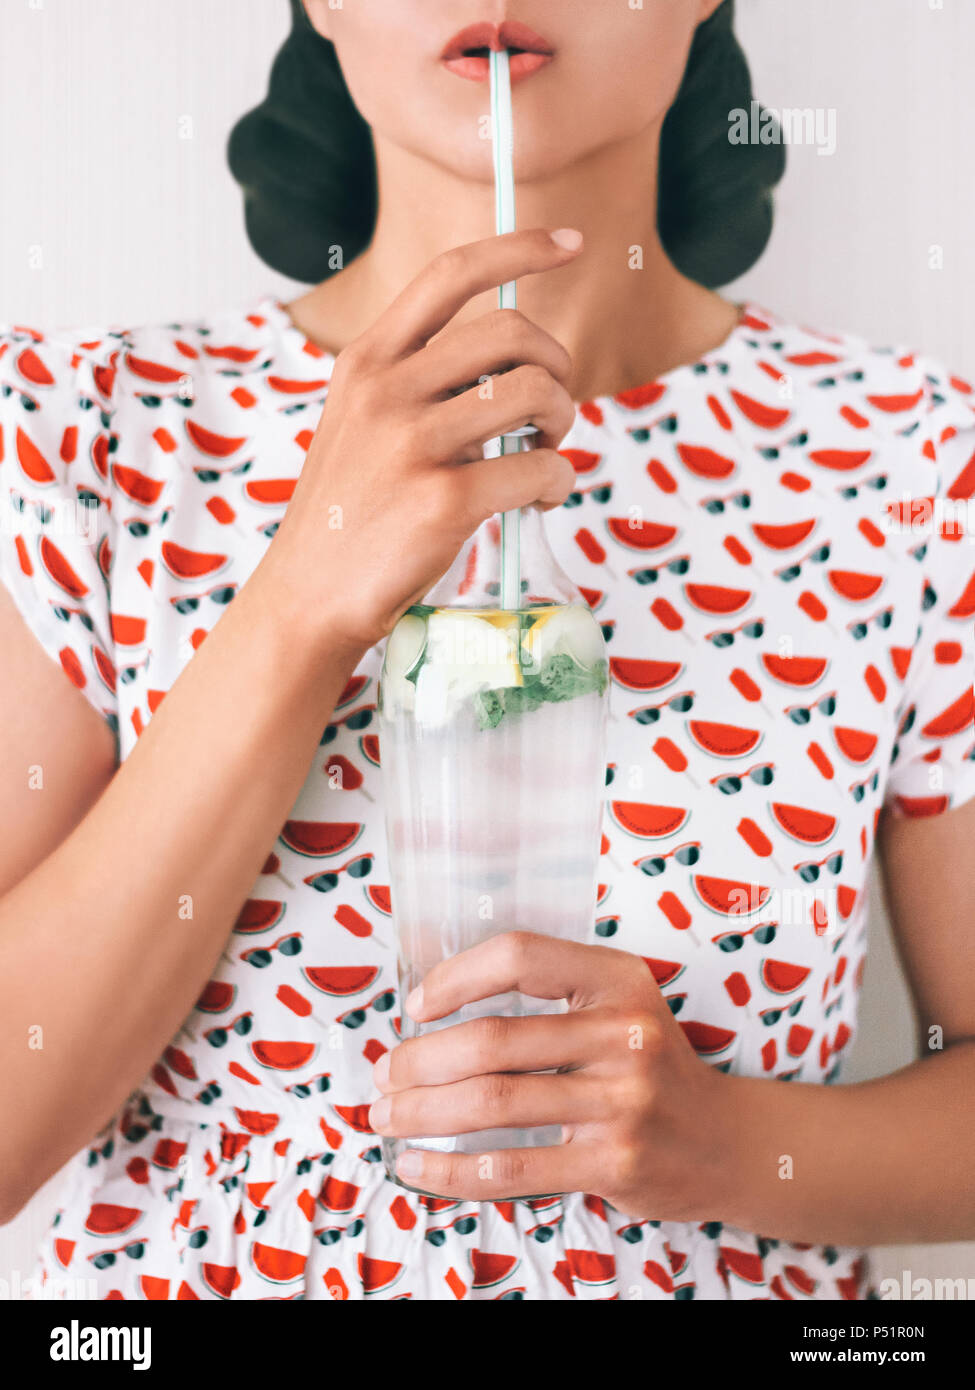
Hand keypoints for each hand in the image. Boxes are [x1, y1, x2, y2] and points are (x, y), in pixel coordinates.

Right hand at [264, 228, 583, 651]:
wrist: (309, 598)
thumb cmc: (352, 516)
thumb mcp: (362, 425)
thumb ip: (419, 385)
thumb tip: (514, 364)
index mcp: (366, 362)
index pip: (449, 275)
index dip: (518, 248)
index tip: (570, 243)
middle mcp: (386, 390)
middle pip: (510, 331)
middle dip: (555, 366)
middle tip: (552, 411)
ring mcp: (412, 444)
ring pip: (534, 392)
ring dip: (562, 423)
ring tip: (546, 455)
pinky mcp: (442, 500)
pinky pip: (538, 467)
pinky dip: (556, 481)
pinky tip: (540, 499)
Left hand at [368, 931, 732, 1219]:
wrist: (725, 1141)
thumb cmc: (646, 1067)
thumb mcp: (617, 1006)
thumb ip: (545, 999)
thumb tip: (429, 1014)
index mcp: (617, 978)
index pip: (519, 956)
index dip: (455, 977)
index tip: (418, 1007)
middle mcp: (625, 1033)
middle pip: (493, 1039)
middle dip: (419, 1060)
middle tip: (385, 1074)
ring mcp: (624, 1100)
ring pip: (493, 1104)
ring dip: (421, 1113)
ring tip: (386, 1115)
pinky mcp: (616, 1163)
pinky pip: (512, 1169)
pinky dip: (451, 1171)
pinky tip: (417, 1167)